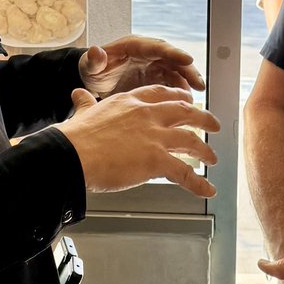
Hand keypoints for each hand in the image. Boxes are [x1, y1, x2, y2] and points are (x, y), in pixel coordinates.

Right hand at [57, 85, 220, 196]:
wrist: (71, 155)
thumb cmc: (74, 138)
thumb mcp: (83, 112)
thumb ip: (86, 103)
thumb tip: (78, 94)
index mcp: (131, 102)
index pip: (162, 94)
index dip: (178, 98)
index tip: (186, 101)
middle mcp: (147, 115)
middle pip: (185, 111)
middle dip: (203, 118)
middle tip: (212, 124)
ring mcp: (155, 137)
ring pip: (191, 140)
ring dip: (205, 151)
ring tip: (212, 158)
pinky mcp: (157, 160)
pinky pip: (185, 173)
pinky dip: (199, 183)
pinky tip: (207, 189)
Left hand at [78, 36, 204, 97]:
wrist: (94, 81)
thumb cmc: (93, 69)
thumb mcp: (90, 65)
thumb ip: (94, 60)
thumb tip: (95, 50)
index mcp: (136, 46)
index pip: (159, 47)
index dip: (174, 53)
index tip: (188, 60)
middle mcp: (149, 55)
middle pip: (174, 60)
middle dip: (188, 71)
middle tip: (199, 84)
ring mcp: (154, 68)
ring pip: (177, 74)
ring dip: (187, 85)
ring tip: (195, 98)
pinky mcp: (156, 81)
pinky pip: (172, 86)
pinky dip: (180, 94)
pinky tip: (186, 106)